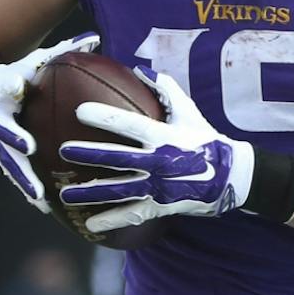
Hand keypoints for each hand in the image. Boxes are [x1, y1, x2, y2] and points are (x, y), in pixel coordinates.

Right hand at [0, 33, 99, 210]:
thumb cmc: (13, 76)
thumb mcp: (31, 62)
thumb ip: (59, 52)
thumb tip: (94, 38)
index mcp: (2, 90)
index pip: (3, 84)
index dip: (10, 85)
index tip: (17, 87)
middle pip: (1, 129)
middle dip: (12, 139)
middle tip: (27, 148)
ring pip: (7, 160)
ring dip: (21, 177)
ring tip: (38, 195)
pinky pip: (14, 174)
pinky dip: (28, 189)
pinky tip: (45, 208)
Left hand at [56, 71, 255, 234]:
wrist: (231, 176)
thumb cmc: (205, 140)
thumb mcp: (188, 112)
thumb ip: (166, 91)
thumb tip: (143, 70)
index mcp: (162, 136)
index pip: (128, 124)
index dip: (104, 117)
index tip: (79, 111)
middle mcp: (157, 161)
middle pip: (116, 158)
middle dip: (87, 154)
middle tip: (62, 150)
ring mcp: (157, 186)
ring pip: (118, 190)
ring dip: (90, 192)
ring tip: (66, 194)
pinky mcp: (160, 206)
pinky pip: (132, 214)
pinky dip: (111, 219)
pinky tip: (90, 224)